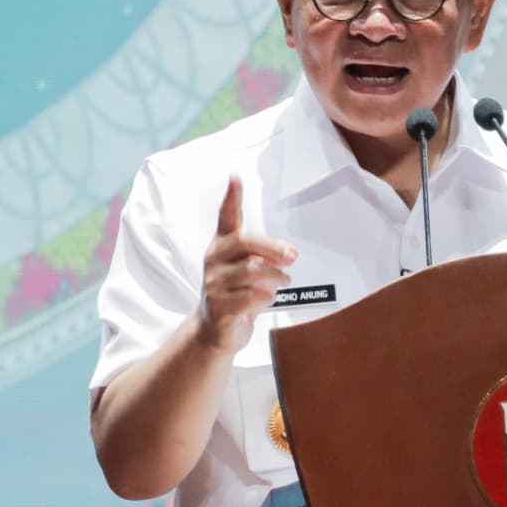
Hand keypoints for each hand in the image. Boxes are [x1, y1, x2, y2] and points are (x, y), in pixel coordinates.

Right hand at [198, 177, 296, 353]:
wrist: (215, 331)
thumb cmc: (236, 293)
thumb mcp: (251, 269)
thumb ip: (267, 256)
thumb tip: (289, 252)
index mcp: (221, 245)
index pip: (226, 216)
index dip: (232, 197)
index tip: (236, 176)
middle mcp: (214, 260)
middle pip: (245, 242)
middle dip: (273, 247)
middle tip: (293, 256)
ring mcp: (214, 284)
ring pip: (254, 271)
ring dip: (276, 278)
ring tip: (281, 281)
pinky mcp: (220, 307)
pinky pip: (253, 296)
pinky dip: (268, 297)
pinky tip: (267, 298)